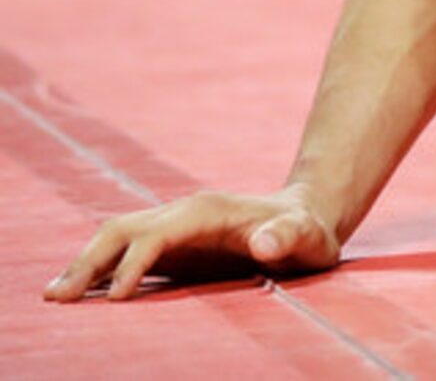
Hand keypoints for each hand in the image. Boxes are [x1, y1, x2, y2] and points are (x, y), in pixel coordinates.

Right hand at [47, 187, 340, 301]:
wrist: (306, 219)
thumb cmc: (307, 231)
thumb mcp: (308, 236)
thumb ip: (289, 236)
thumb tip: (266, 244)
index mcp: (206, 211)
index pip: (157, 235)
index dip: (135, 263)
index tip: (117, 298)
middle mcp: (181, 215)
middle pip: (121, 230)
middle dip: (88, 260)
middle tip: (57, 296)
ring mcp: (171, 229)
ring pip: (115, 239)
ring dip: (84, 264)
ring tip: (54, 296)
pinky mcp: (170, 247)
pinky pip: (124, 254)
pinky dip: (98, 271)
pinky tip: (79, 294)